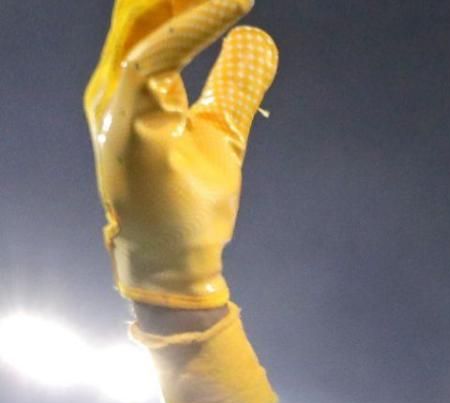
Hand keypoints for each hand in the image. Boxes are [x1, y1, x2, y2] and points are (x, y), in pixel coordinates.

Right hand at [85, 0, 279, 308]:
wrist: (179, 256)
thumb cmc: (189, 198)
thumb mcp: (224, 129)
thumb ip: (233, 83)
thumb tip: (256, 39)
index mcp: (134, 85)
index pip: (151, 20)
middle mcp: (116, 88)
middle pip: (141, 14)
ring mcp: (117, 104)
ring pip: (146, 27)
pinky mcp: (128, 123)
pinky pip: (156, 61)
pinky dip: (193, 29)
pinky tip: (228, 9)